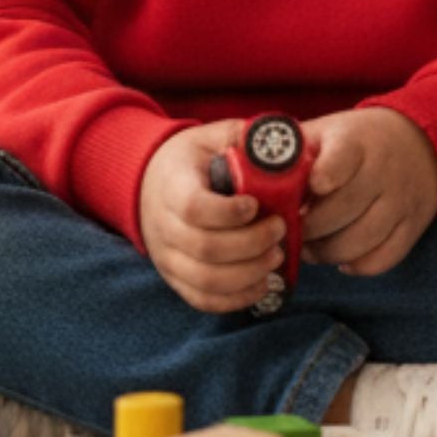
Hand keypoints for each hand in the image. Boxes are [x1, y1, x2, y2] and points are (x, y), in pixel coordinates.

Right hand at [139, 119, 288, 314]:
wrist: (152, 183)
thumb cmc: (194, 159)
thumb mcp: (214, 137)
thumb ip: (244, 138)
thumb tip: (283, 145)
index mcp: (172, 187)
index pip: (194, 208)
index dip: (228, 212)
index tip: (256, 205)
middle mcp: (164, 227)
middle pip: (206, 249)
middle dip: (252, 243)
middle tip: (280, 229)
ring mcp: (167, 258)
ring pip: (206, 280)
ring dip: (249, 273)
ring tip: (276, 255)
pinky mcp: (176, 279)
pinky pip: (203, 300)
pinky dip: (236, 298)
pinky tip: (263, 283)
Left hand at [300, 108, 436, 275]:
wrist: (418, 142)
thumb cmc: (356, 141)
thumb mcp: (326, 132)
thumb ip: (292, 153)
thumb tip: (241, 178)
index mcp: (357, 142)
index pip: (342, 160)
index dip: (324, 176)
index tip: (311, 188)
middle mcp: (384, 171)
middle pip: (343, 212)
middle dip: (309, 229)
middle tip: (290, 233)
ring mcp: (401, 200)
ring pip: (360, 241)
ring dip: (327, 253)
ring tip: (312, 247)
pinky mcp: (413, 225)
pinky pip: (382, 259)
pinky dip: (357, 265)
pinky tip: (342, 257)